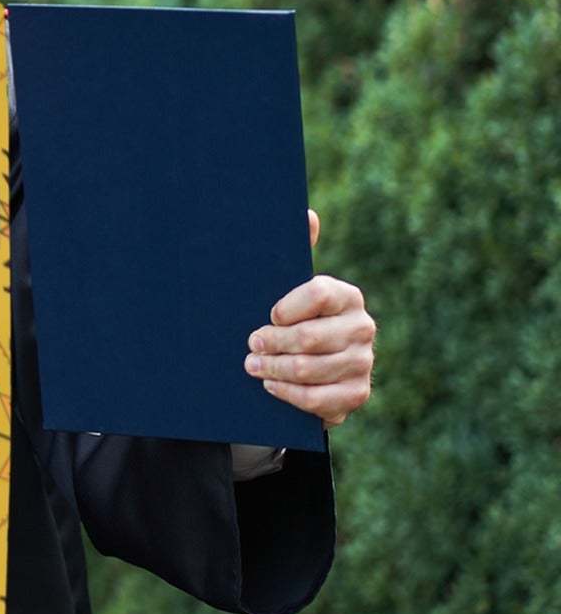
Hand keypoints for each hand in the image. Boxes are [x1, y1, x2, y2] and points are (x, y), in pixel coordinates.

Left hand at [244, 210, 374, 427]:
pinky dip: (288, 394)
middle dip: (271, 343)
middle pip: (309, 337)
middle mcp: (362, 327)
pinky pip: (317, 399)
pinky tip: (271, 386)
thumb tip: (307, 214)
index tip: (267, 315)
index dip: (286, 307)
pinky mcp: (356, 394)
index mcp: (347, 296)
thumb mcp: (289, 288)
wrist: (311, 369)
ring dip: (273, 369)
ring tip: (252, 366)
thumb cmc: (293, 320)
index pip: (317, 293)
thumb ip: (297, 252)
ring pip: (309, 369)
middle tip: (250, 345)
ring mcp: (362, 363)